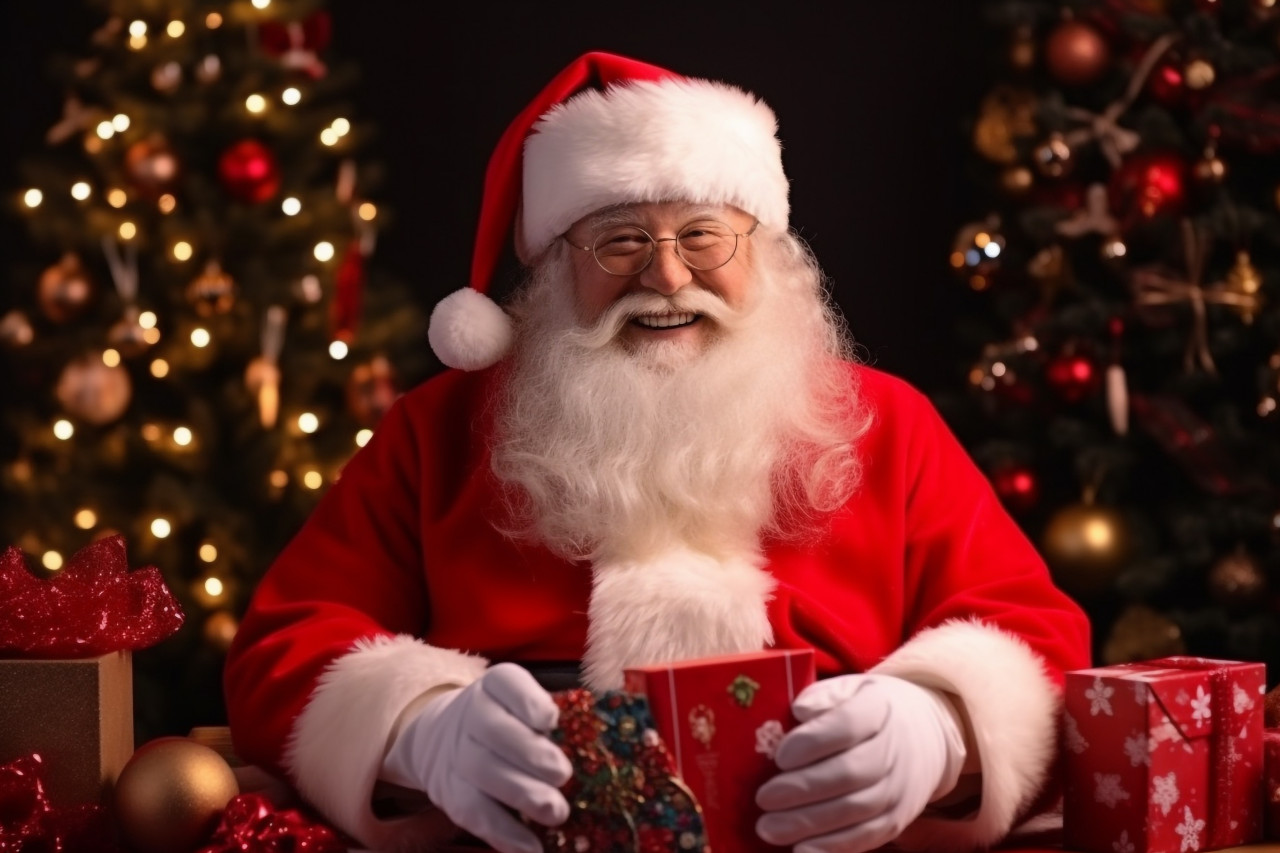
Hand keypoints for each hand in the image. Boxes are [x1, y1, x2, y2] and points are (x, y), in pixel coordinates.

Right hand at [380, 663, 571, 852]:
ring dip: (522, 795)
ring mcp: (456, 754)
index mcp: (495, 686)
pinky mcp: (449, 792)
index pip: (505, 682)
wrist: (442, 736)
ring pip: (483, 772)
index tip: (551, 719)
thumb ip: (555, 715)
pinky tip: (531, 847)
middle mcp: (471, 714)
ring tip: (557, 812)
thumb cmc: (506, 719)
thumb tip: (600, 736)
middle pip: (494, 731)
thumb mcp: (523, 702)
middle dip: (531, 754)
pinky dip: (503, 833)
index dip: (528, 700)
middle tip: (563, 774)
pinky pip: (473, 812)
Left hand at [755, 673, 964, 852]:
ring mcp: (898, 788)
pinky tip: (801, 849)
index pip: (847, 725)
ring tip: (768, 828)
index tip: (780, 756)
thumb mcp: (847, 690)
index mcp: (878, 709)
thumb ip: (821, 698)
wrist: (921, 735)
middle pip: (849, 772)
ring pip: (854, 809)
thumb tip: (800, 711)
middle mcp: (894, 750)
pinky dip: (833, 846)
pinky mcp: (896, 819)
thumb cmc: (865, 711)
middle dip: (802, 789)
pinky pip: (865, 836)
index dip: (813, 741)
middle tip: (763, 798)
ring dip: (809, 823)